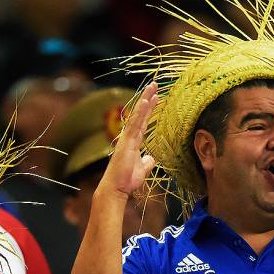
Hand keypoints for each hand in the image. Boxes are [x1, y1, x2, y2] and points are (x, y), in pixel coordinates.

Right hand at [97, 82, 157, 199]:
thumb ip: (147, 162)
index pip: (143, 122)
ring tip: (153, 87)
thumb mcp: (142, 169)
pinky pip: (134, 123)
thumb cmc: (126, 180)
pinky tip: (146, 101)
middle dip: (147, 99)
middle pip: (140, 114)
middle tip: (155, 85)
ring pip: (137, 115)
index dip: (149, 109)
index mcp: (133, 142)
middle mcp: (129, 137)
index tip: (156, 97)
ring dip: (145, 100)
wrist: (117, 188)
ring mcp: (127, 138)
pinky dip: (140, 112)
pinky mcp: (126, 141)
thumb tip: (152, 158)